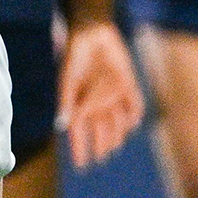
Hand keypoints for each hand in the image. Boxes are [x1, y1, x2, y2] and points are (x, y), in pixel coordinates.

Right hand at [55, 19, 144, 170]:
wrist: (92, 34)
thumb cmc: (75, 55)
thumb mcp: (68, 78)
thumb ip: (67, 101)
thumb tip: (63, 124)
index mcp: (79, 103)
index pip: (79, 130)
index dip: (79, 147)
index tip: (80, 164)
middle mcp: (96, 102)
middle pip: (99, 130)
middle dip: (100, 144)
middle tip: (101, 159)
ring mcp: (113, 95)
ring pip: (116, 122)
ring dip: (115, 134)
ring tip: (113, 148)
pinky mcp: (128, 85)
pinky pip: (134, 105)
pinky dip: (133, 115)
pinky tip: (132, 124)